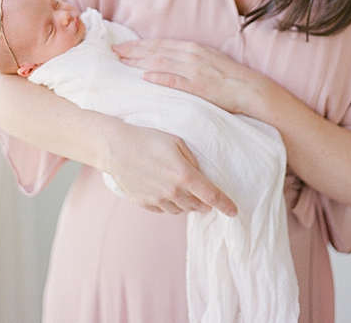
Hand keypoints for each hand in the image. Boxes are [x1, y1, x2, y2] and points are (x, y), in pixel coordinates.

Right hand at [103, 122, 237, 215]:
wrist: (116, 148)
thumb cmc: (149, 140)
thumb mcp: (178, 143)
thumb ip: (193, 162)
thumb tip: (202, 177)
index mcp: (184, 175)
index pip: (212, 196)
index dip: (225, 205)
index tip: (234, 212)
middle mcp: (172, 192)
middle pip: (197, 206)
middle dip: (205, 203)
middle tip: (205, 194)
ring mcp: (157, 200)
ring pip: (181, 210)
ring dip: (188, 204)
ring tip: (184, 190)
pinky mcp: (144, 203)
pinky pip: (164, 210)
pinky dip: (170, 204)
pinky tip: (166, 191)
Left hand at [114, 38, 261, 113]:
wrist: (249, 89)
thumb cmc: (230, 77)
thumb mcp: (209, 59)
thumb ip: (189, 58)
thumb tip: (167, 59)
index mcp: (193, 48)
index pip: (160, 44)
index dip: (138, 44)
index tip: (120, 46)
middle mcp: (192, 55)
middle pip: (156, 51)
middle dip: (132, 51)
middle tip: (112, 52)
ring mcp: (195, 70)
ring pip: (161, 63)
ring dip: (139, 62)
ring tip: (121, 62)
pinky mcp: (199, 86)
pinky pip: (176, 81)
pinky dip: (160, 78)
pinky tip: (145, 78)